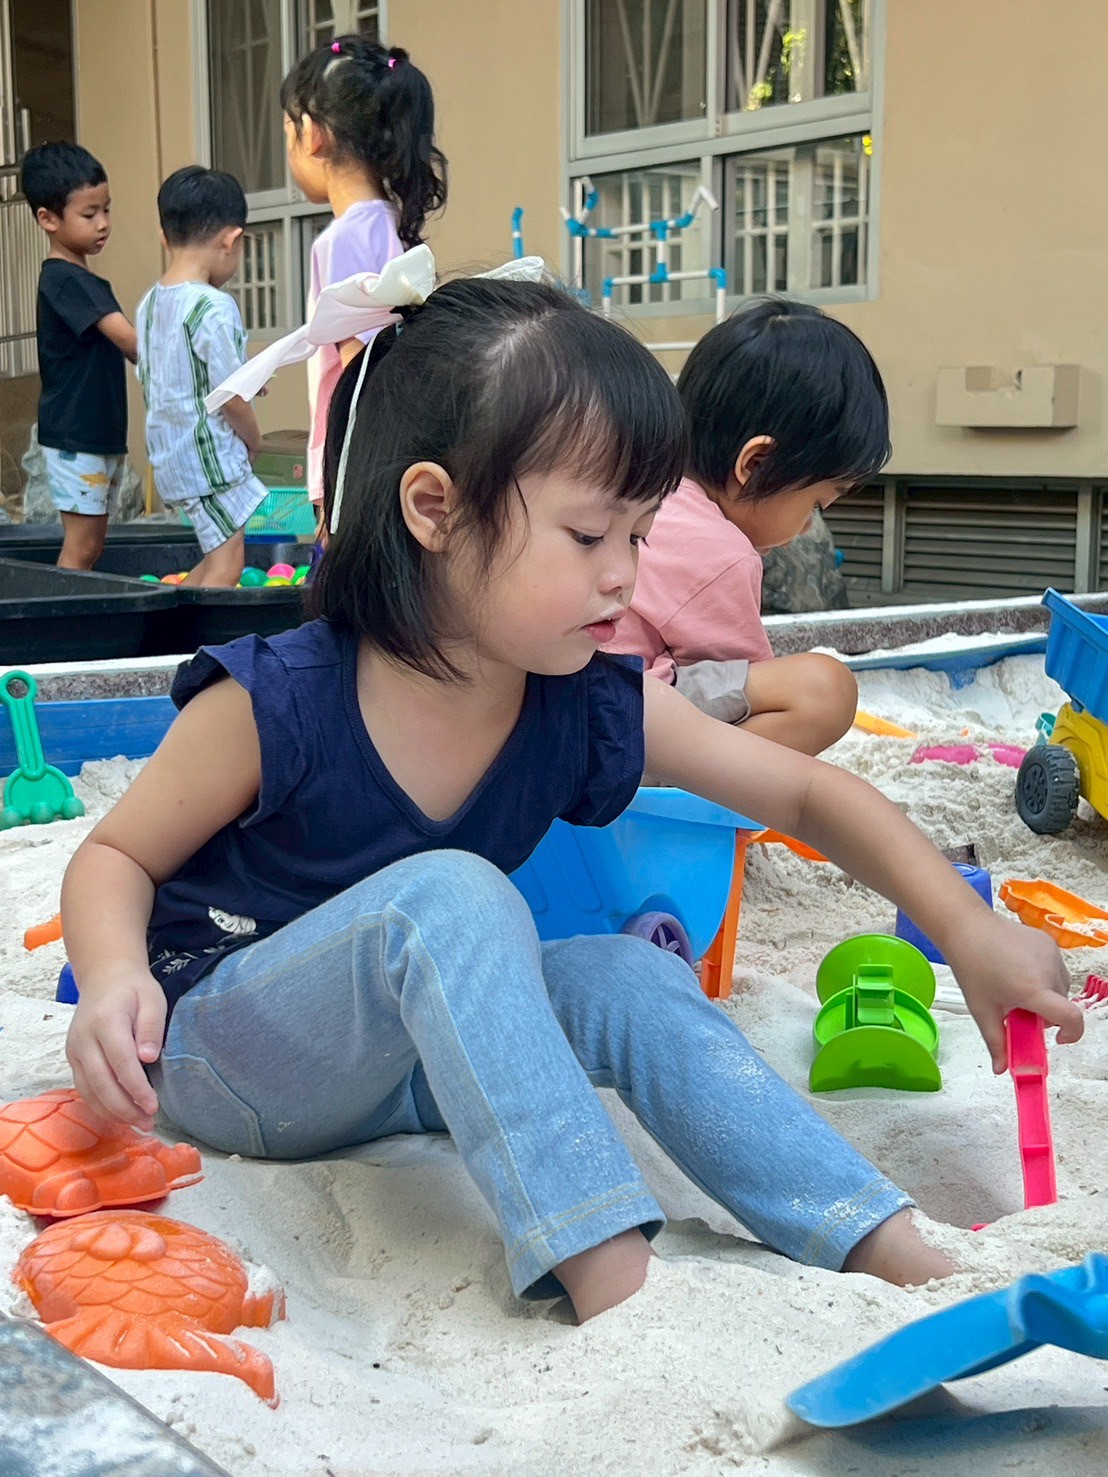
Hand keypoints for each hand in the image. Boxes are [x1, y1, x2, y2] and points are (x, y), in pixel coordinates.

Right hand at [65, 967, 165, 1129]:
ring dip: (112, 1112)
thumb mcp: (152, 999)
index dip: (136, 1088)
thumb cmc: (134, 990)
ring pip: (89, 1090)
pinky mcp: (72, 1058)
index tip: (154, 1105)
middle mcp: (84, 1039)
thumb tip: (148, 1057)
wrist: (105, 978)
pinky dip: (100, 1105)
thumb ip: (151, 1026)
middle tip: (148, 1122)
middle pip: (101, 1082)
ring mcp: (74, 1050)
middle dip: (125, 1108)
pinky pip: (83, 1088)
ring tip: (138, 1124)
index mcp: (106, 1021)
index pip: (120, 1062)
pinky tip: (120, 1115)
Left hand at [944, 911, 1082, 1071]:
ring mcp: (1051, 954)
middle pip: (1061, 1005)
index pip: (1071, 1018)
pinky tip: (1018, 970)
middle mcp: (1049, 971)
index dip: (1071, 1034)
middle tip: (1016, 1009)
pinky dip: (1044, 976)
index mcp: (1033, 990)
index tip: (1057, 1040)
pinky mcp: (1049, 942)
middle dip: (1044, 1014)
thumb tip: (1002, 1069)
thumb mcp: (982, 1010)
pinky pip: (1055, 968)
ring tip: (1015, 987)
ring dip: (1046, 995)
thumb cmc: (972, 967)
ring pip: (1060, 987)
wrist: (967, 927)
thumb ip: (996, 1043)